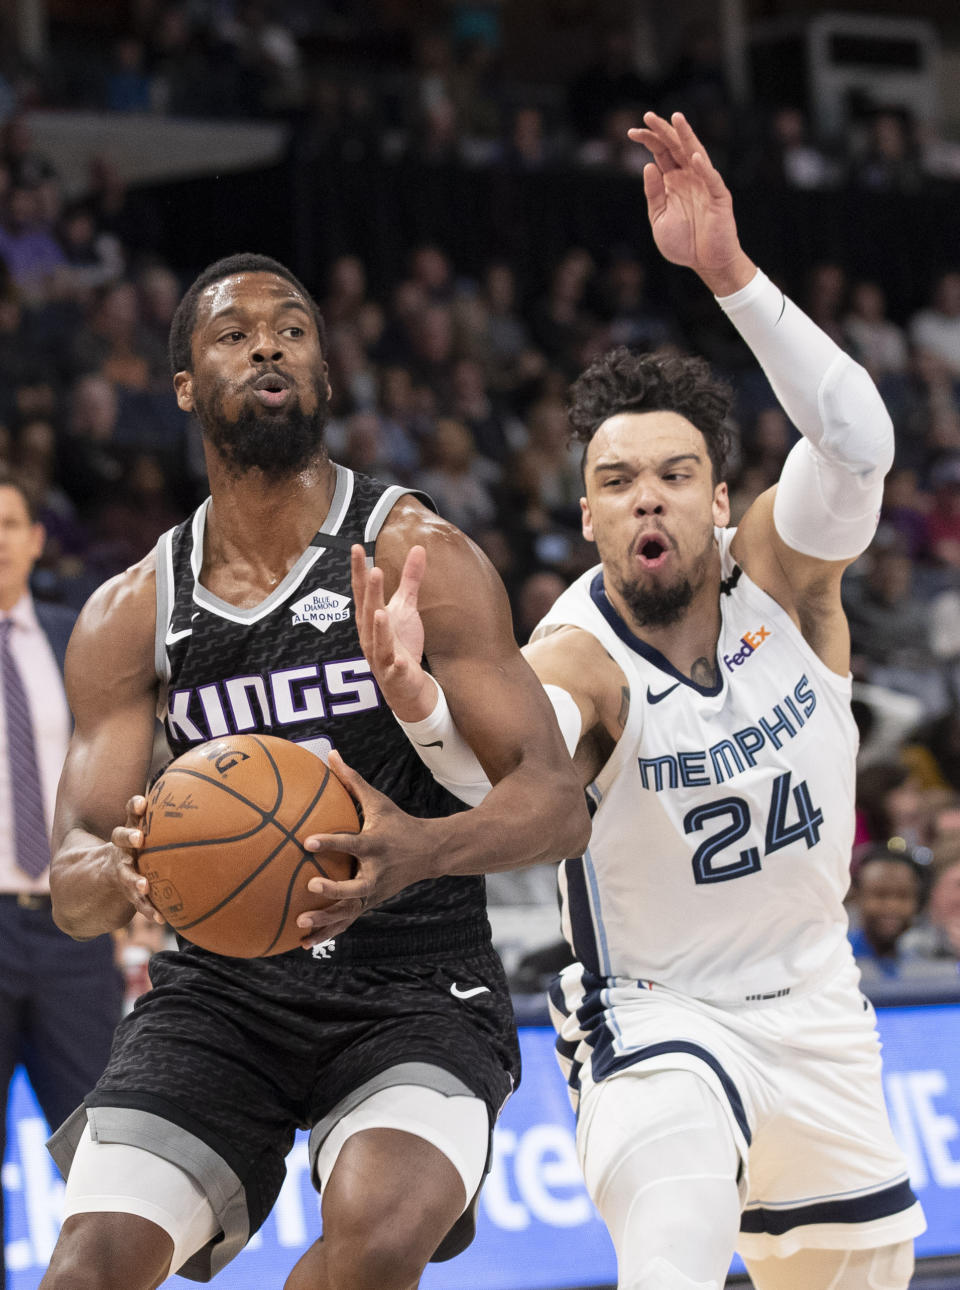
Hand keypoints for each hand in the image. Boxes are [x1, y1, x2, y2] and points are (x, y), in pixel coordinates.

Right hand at [110, 795, 164, 924]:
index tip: (143, 801)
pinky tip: (160, 919)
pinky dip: (149, 910)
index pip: (131, 813)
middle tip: (139, 837)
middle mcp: (124, 849)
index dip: (135, 807)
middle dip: (129, 836)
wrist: (112, 874)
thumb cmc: (146, 846)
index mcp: (133, 830)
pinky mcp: (128, 892)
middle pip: (120, 838)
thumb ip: (177, 821)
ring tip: (144, 886)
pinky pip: (138, 902)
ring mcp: (123, 871)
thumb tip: (222, 803)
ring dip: (135, 879)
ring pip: (126, 874)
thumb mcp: (155, 832)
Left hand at [296, 750, 440, 944]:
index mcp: (375, 846)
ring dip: (326, 921)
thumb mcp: (378, 802)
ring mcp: (374, 893)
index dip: (331, 842)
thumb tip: (331, 754)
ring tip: (301, 924)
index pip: (352, 844)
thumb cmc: (398, 823)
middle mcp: (375, 873)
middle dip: (334, 890)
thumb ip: (352, 781)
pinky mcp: (369, 904)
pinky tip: (303, 943)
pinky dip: (327, 932)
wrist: (430, 853)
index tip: (308, 841)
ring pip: (349, 911)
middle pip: (354, 887)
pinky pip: (347, 921)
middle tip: (311, 886)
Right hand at [351, 542, 435, 721]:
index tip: (356, 547)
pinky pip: (394, 669)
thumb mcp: (406, 608)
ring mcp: (380, 656)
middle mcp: (370, 635)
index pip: (362, 591)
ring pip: (377, 641)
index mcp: (370, 618)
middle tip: (373, 571)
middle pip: (368, 611)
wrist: (404, 684)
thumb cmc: (400, 643)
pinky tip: (400, 659)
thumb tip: (419, 547)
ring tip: (380, 612)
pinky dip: (395, 664)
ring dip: (379, 628)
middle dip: (370, 593)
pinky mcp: (394, 675)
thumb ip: (410, 579)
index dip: (358, 570)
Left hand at [628, 111, 753, 295]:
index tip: (631, 132)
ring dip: (686, 136)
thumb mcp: (659, 218)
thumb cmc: (684, 242)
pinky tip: (694, 156)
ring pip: (696, 153)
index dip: (648, 140)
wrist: (706, 263)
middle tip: (647, 116)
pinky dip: (703, 168)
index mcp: (673, 181)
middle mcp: (689, 177)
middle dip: (662, 131)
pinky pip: (711, 179)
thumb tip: (648, 166)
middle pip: (675, 147)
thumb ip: (653, 194)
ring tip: (676, 118)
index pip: (660, 153)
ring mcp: (704, 184)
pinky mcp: (719, 196)